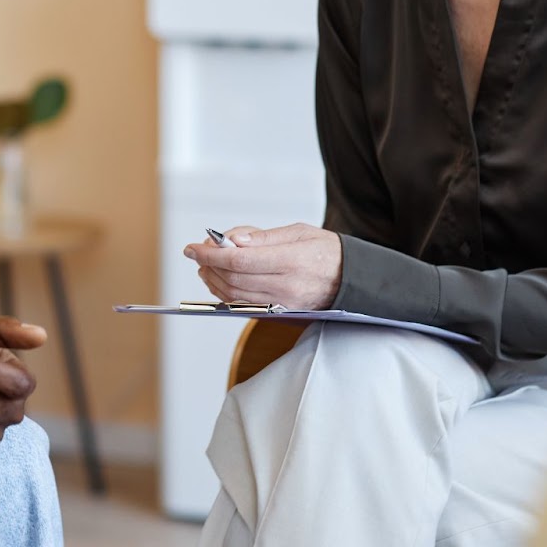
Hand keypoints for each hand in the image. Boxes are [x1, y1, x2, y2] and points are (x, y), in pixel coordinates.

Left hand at [184, 223, 343, 309]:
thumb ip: (263, 237)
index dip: (211, 254)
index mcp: (291, 261)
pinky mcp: (280, 314)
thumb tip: (232, 240)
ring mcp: (283, 304)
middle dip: (209, 265)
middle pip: (234, 280)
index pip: (240, 261)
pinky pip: (244, 306)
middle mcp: (286, 287)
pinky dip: (225, 294)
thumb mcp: (298, 232)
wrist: (352, 279)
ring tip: (204, 265)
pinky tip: (218, 280)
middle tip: (198, 251)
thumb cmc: (326, 250)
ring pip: (235, 297)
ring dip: (213, 280)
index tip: (193, 247)